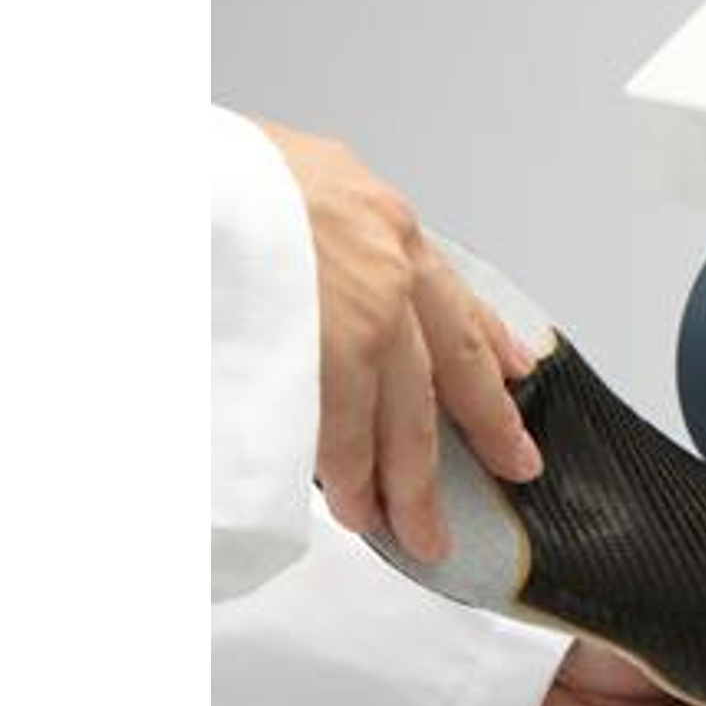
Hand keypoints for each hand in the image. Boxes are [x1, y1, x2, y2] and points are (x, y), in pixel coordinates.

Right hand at [261, 121, 544, 560]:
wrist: (190, 178)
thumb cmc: (224, 181)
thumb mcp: (302, 183)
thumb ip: (339, 244)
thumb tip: (343, 296)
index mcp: (382, 221)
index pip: (456, 297)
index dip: (494, 345)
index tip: (515, 378)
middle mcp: (386, 269)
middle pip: (450, 371)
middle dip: (488, 429)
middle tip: (512, 468)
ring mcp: (356, 316)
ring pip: (402, 418)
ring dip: (408, 482)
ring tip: (416, 526)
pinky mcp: (316, 357)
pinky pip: (341, 434)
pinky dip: (350, 477)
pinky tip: (357, 505)